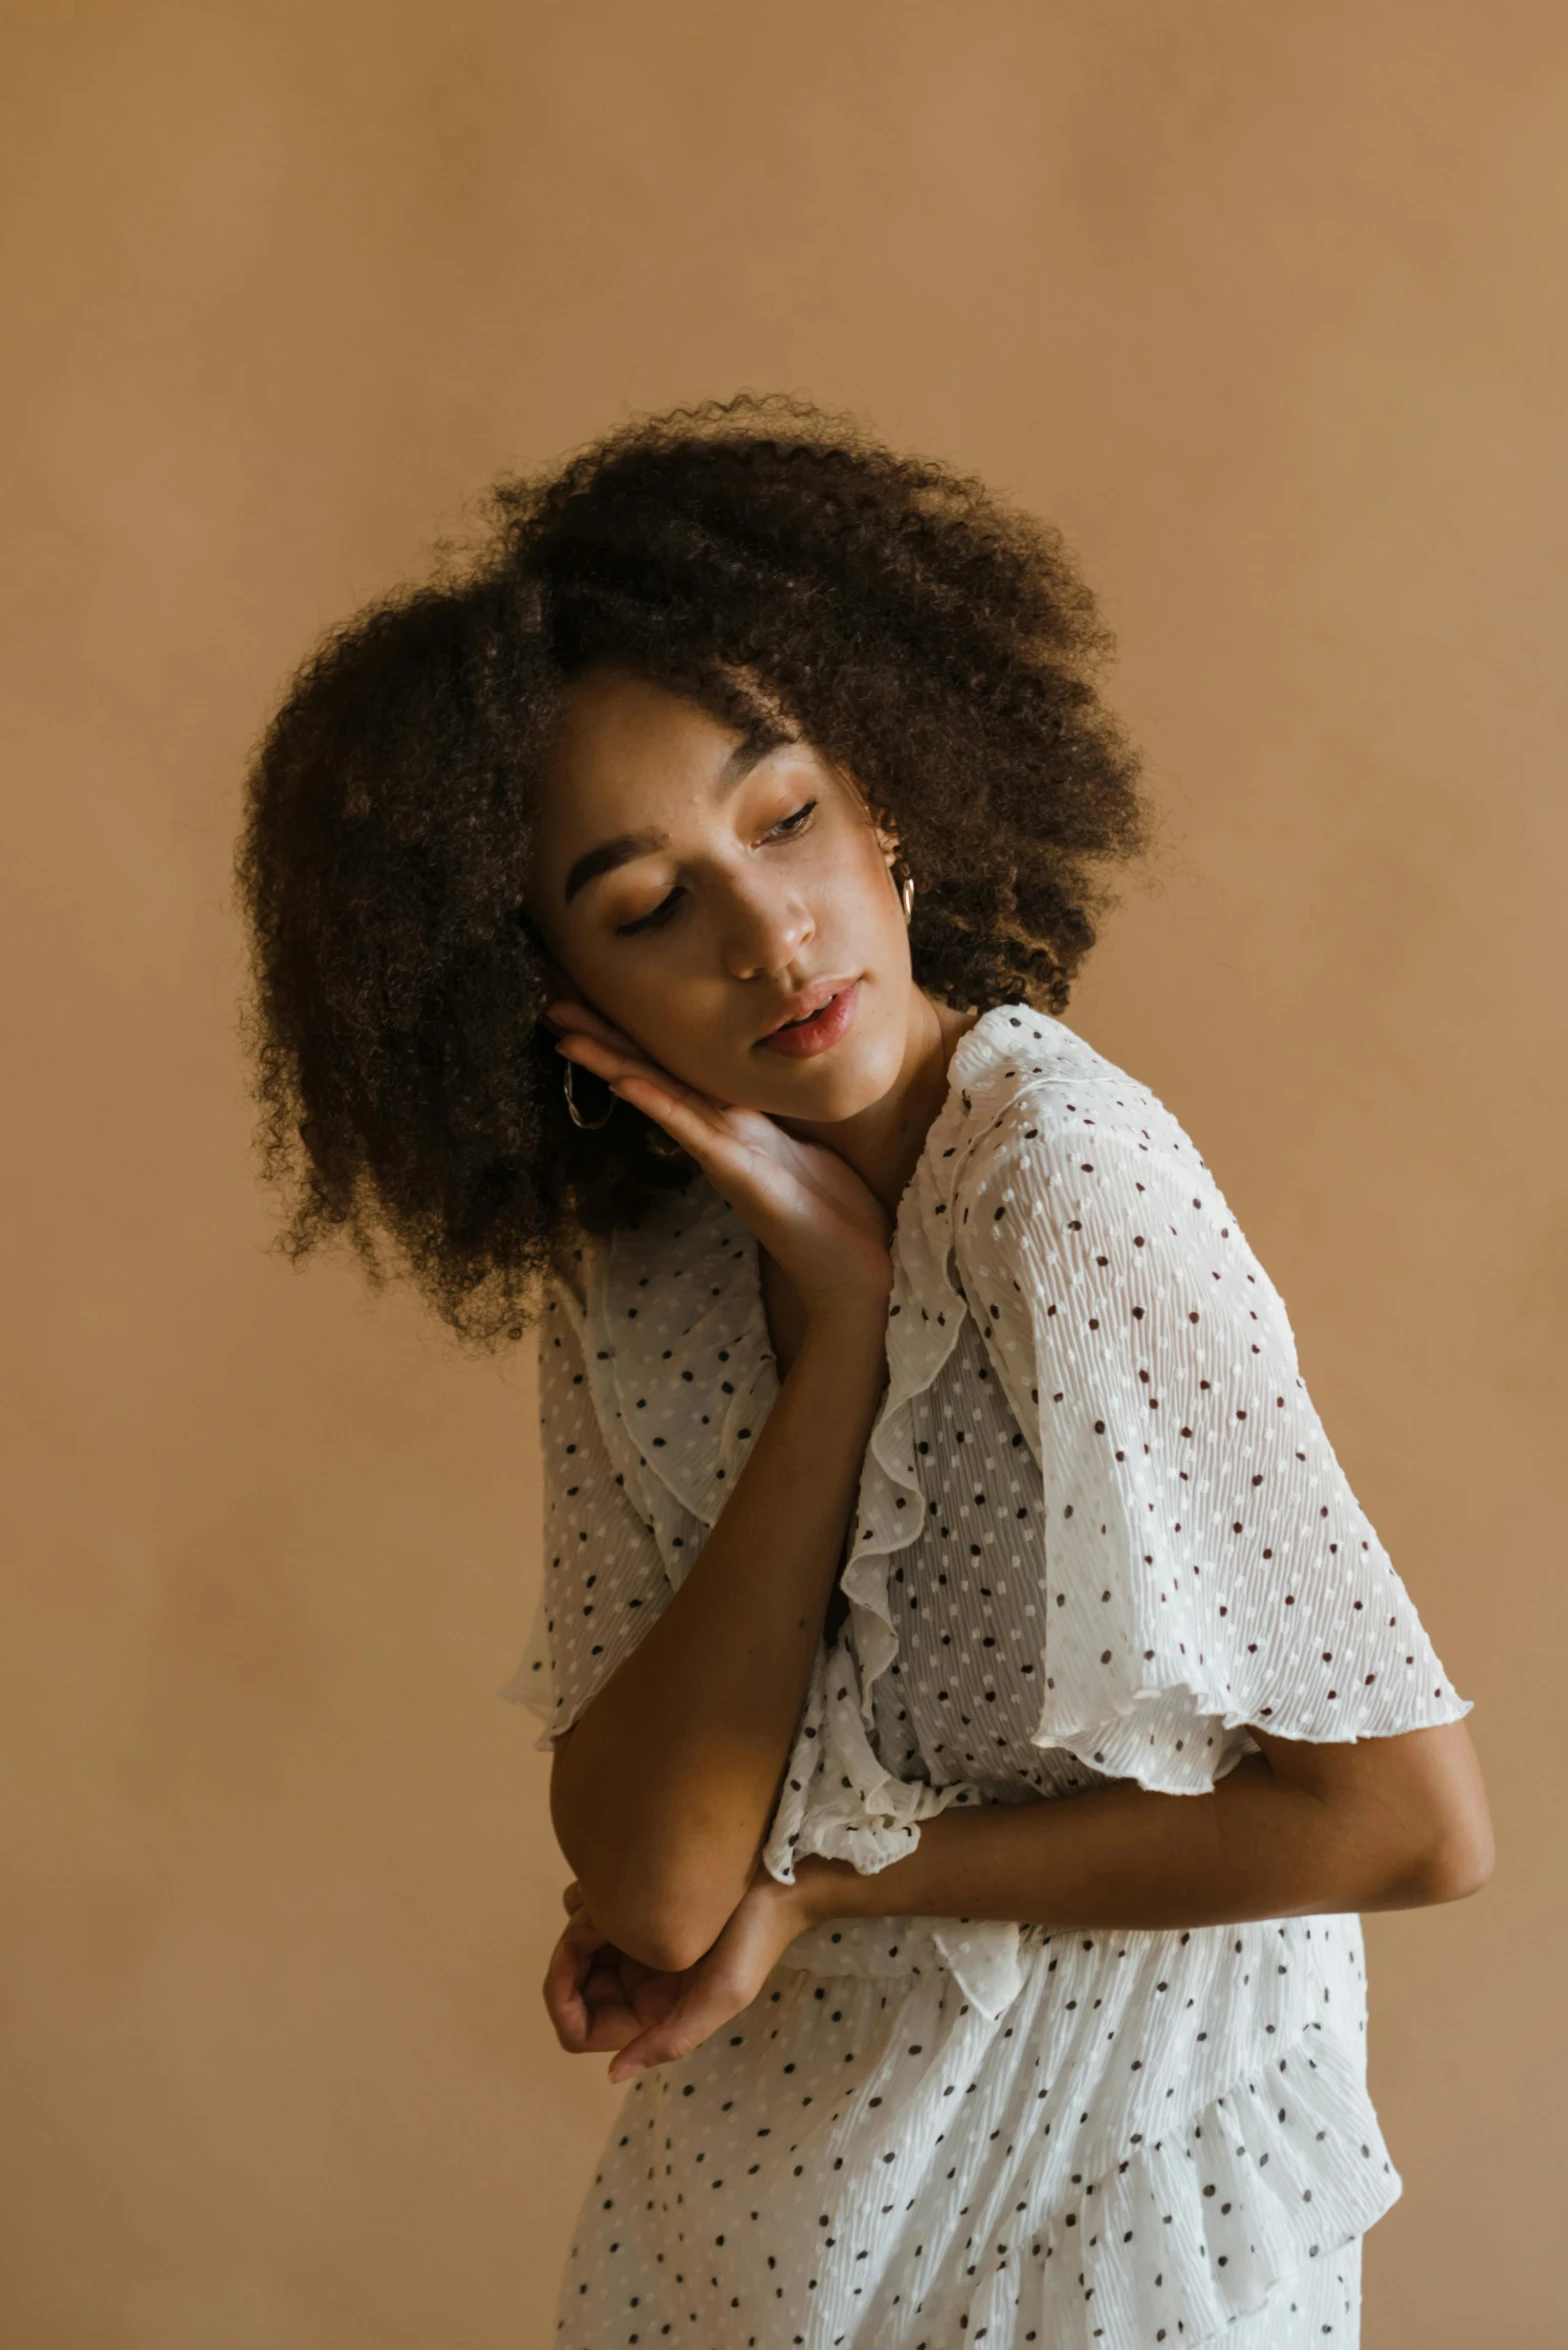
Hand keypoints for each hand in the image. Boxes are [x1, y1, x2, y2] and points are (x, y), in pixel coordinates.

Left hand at [543, 1868, 816, 2085]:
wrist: (778, 1878)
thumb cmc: (755, 1939)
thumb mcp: (722, 1996)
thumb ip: (669, 2039)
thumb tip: (612, 2076)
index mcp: (649, 2015)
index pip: (576, 2028)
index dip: (561, 1998)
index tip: (572, 1955)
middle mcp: (635, 1987)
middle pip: (569, 1984)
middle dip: (569, 1953)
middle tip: (592, 1919)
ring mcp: (634, 1949)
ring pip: (575, 1945)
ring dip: (580, 1921)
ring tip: (608, 1898)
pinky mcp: (637, 1912)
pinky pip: (587, 1910)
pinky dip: (587, 1898)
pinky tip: (611, 1885)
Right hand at [545, 998, 892, 1322]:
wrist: (852, 1272)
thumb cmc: (834, 1210)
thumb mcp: (807, 1146)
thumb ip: (780, 1118)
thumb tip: (775, 1079)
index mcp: (734, 1122)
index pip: (673, 1068)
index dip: (633, 1036)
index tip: (592, 1002)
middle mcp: (718, 1134)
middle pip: (651, 1075)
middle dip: (603, 1041)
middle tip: (554, 1008)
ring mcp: (723, 1154)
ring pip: (660, 1097)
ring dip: (613, 1065)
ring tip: (570, 1039)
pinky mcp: (740, 1174)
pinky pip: (693, 1130)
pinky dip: (658, 1103)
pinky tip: (626, 1080)